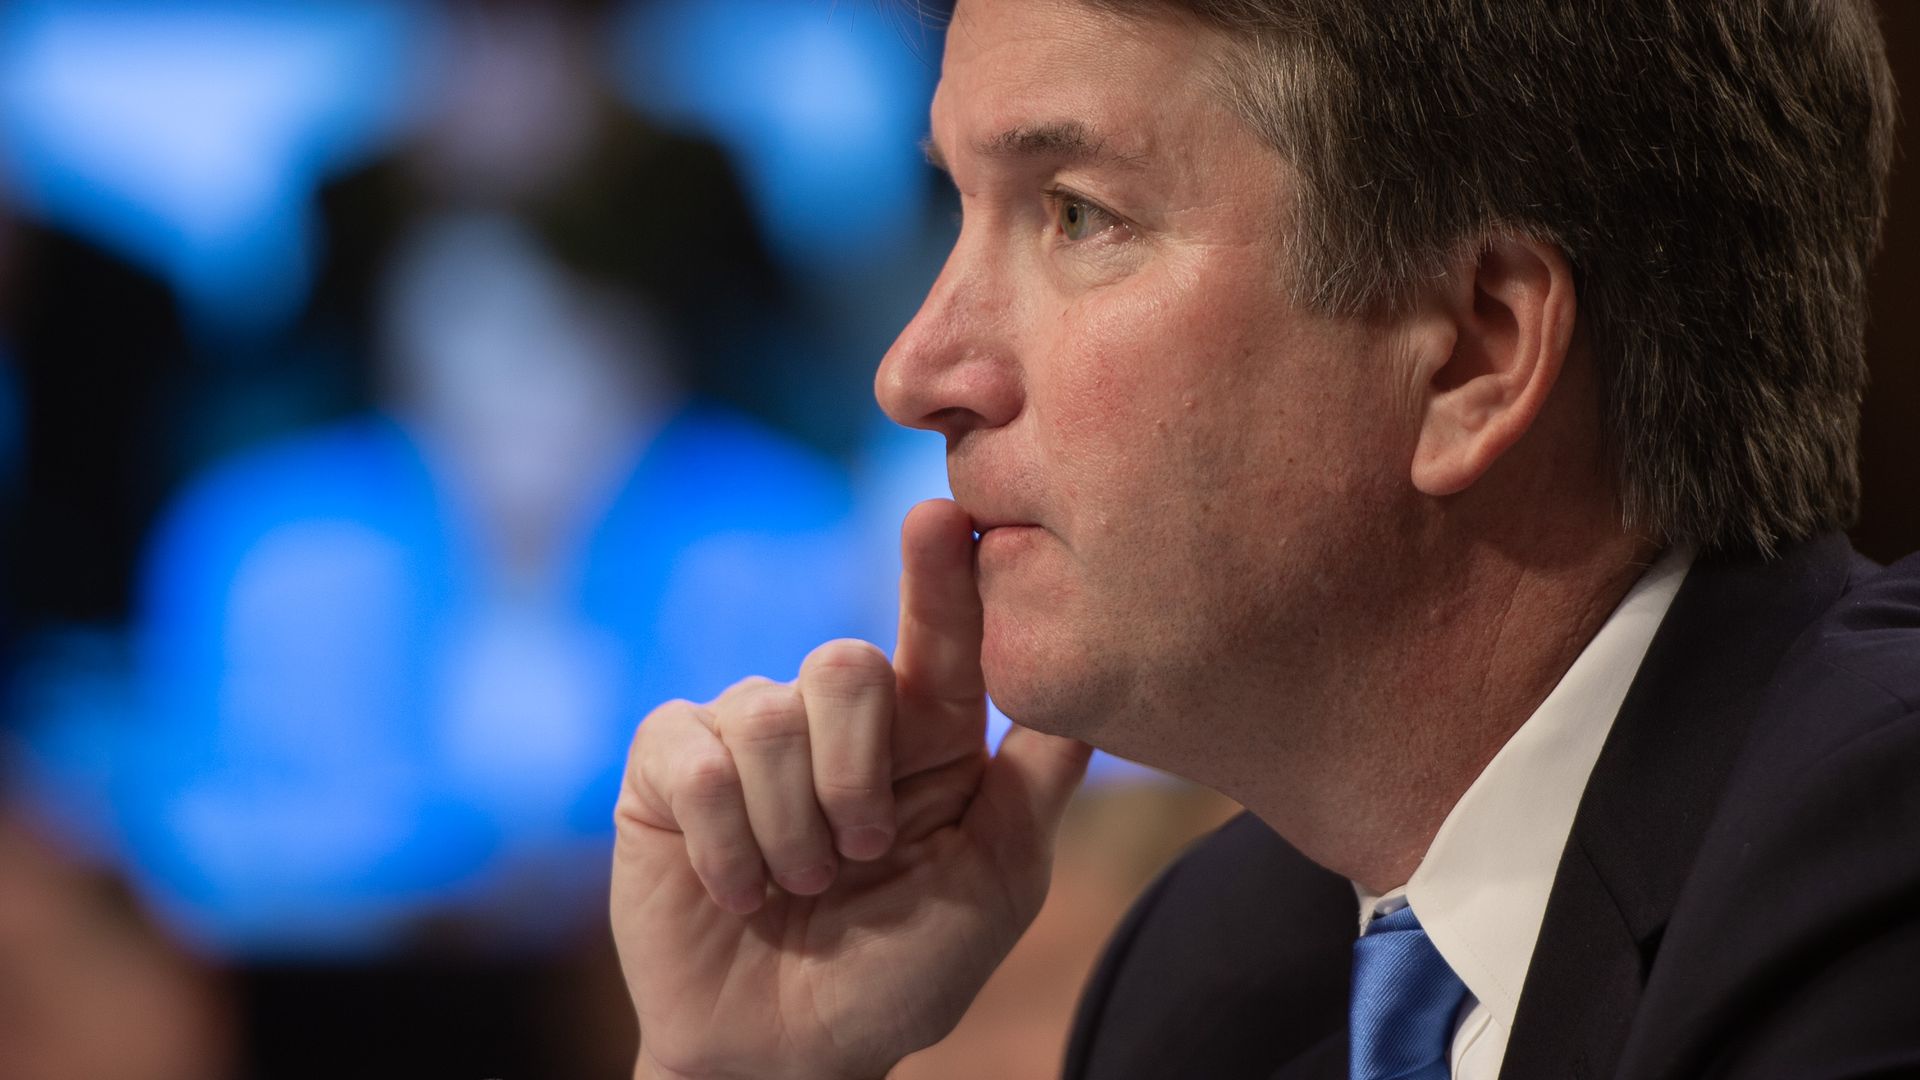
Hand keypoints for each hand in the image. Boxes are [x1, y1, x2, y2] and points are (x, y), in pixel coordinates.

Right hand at [611, 498, 1092, 1079]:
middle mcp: (833, 720)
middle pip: (844, 665)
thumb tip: (1087, 687)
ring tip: (797, 888)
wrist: (787, 1056)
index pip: (938, 638)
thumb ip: (1035, 787)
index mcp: (922, 737)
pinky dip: (725, 841)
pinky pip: (696, 759)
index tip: (945, 516)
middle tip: (858, 854)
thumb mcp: (992, 887)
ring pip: (769, 717)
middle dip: (854, 773)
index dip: (941, 576)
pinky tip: (735, 888)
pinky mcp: (668, 767)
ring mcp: (745, 736)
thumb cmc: (899, 974)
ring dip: (791, 829)